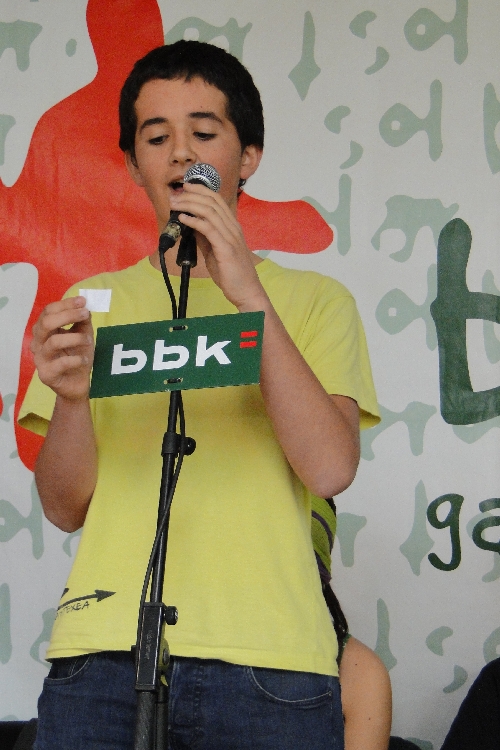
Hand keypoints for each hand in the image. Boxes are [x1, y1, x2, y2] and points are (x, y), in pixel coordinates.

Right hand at [30, 296, 93, 401]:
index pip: (48, 311)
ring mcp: (40, 359)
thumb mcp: (83, 335)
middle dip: (67, 315)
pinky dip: (76, 359)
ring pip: (54, 342)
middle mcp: (38, 343)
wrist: (77, 384)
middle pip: (46, 323)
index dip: (65, 304)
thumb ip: (82, 321)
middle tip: (85, 314)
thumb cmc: (78, 356)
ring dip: (75, 338)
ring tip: (89, 340)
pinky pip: (61, 363)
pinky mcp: (46, 374)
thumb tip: (84, 305)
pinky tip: (84, 359)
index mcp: (44, 331)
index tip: (82, 301)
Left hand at [170, 183, 267, 310]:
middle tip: (175, 196)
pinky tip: (183, 219)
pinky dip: (194, 221)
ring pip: (210, 212)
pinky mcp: (226, 249)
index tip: (185, 187)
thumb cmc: (231, 273)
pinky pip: (209, 229)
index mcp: (232, 227)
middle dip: (191, 195)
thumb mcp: (214, 251)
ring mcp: (231, 237)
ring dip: (189, 205)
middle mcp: (233, 228)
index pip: (217, 200)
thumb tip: (190, 225)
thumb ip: (205, 237)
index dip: (201, 190)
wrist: (246, 291)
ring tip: (175, 205)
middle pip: (212, 202)